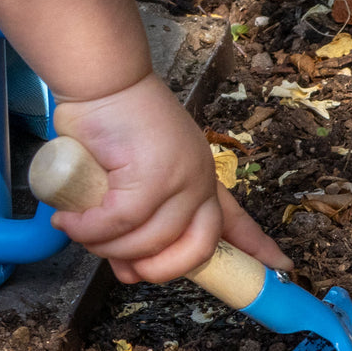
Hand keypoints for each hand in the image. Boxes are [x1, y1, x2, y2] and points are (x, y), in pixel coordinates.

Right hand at [49, 73, 290, 283]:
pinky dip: (90, 229)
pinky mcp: (152, 176)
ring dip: (106, 247)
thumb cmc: (113, 123)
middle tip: (129, 271)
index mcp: (202, 180)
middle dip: (162, 270)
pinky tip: (69, 221)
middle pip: (198, 248)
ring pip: (150, 240)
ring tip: (79, 231)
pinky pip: (119, 222)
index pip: (236, 221)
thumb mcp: (134, 176)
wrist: (103, 79)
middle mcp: (200, 181)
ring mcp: (181, 179)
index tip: (282, 268)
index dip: (256, 249)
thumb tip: (129, 269)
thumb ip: (139, 221)